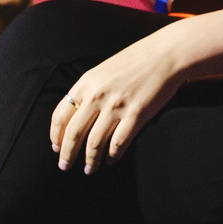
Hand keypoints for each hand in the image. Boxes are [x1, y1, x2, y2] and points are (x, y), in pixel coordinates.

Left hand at [50, 26, 187, 171]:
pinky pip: (120, 141)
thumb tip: (77, 116)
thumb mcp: (104, 71)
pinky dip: (113, 154)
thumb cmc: (136, 60)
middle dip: (67, 154)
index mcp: (86, 83)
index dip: (55, 135)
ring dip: (90, 160)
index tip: (56, 148)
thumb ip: (89, 91)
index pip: (60, 115)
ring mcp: (117, 106)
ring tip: (90, 169)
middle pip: (74, 133)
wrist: (167, 54)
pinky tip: (111, 159)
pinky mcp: (137, 114)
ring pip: (95, 142)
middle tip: (65, 166)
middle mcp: (97, 96)